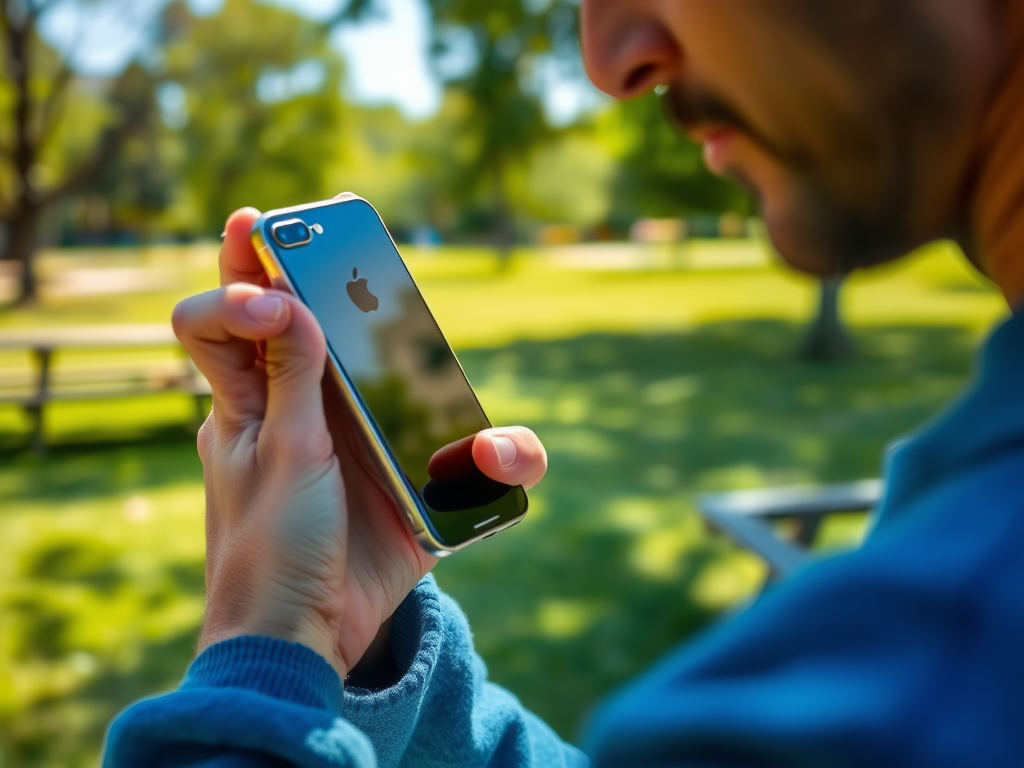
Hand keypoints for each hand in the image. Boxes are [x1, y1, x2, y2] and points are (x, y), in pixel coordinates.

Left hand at [172, 207, 546, 675]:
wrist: (306, 636)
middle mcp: (292, 408)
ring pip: (368, 371)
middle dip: (315, 270)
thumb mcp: (282, 456)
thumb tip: (287, 299)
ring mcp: (344, 438)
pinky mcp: (391, 473)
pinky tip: (486, 443)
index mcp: (245, 402)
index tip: (259, 234)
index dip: (234, 272)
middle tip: (334, 217)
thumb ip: (290, 377)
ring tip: (402, 294)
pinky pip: (433, 441)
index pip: (216, 319)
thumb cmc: (270, 549)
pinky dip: (473, 443)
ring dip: (394, 339)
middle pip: (300, 322)